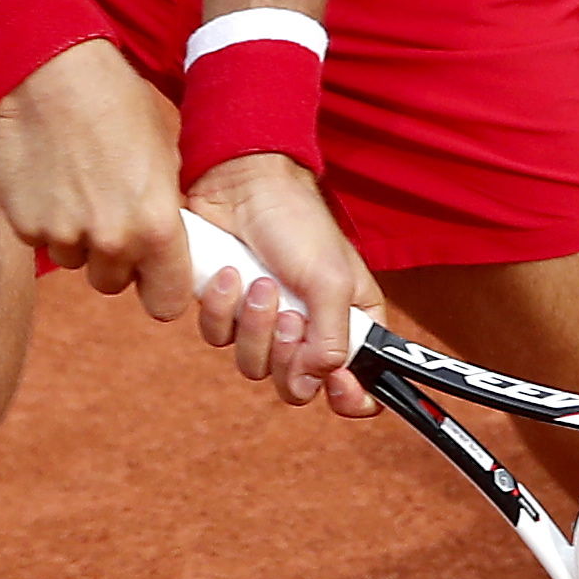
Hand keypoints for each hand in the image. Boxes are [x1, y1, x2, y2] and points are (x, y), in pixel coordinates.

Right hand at [0, 43, 185, 292]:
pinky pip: (41, 240)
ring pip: (74, 260)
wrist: (51, 73)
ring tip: (76, 185)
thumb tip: (161, 244)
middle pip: (113, 284)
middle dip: (113, 259)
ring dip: (77, 237)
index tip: (154, 276)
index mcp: (156, 227)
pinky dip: (46, 219)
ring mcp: (63, 235)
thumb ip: (161, 213)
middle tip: (108, 214)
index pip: (167, 303)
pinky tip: (50, 178)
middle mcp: (111, 240)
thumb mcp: (163, 158)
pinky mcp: (24, 225)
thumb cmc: (116, 104)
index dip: (161, 289)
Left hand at [174, 155, 382, 417]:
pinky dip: (223, 309)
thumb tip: (316, 382)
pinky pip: (220, 337)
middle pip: (298, 385)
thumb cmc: (297, 222)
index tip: (339, 387)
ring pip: (254, 366)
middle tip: (288, 318)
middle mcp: (310, 330)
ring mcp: (266, 323)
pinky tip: (228, 273)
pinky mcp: (229, 311)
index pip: (359, 386)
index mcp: (351, 324)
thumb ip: (332, 339)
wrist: (242, 182)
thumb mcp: (329, 280)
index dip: (350, 397)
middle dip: (288, 356)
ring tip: (259, 284)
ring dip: (255, 328)